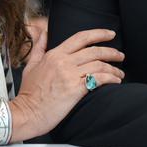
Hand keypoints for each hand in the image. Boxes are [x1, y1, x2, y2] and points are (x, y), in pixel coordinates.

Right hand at [9, 28, 123, 141]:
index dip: (99, 33)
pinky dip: (110, 78)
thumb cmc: (28, 94)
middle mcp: (63, 62)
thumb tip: (44, 31)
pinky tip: (115, 81)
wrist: (25, 114)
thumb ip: (39, 47)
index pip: (81, 37)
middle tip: (120, 56)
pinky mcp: (74, 89)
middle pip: (94, 51)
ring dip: (113, 68)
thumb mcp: (30, 65)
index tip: (110, 34)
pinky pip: (98, 79)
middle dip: (111, 52)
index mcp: (54, 54)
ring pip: (99, 64)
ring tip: (119, 73)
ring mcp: (69, 75)